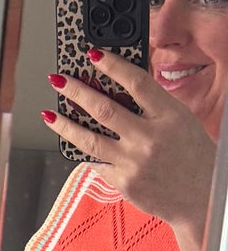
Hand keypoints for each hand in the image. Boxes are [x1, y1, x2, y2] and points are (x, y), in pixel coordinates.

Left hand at [43, 48, 214, 243]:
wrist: (201, 195)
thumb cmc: (191, 153)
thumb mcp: (180, 119)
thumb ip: (153, 103)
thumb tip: (118, 82)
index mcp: (170, 116)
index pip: (137, 83)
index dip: (112, 65)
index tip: (92, 54)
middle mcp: (150, 138)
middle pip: (104, 109)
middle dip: (75, 91)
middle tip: (57, 80)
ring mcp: (134, 162)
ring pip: (89, 139)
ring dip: (64, 125)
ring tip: (48, 114)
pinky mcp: (124, 182)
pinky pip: (96, 162)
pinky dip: (83, 150)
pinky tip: (71, 141)